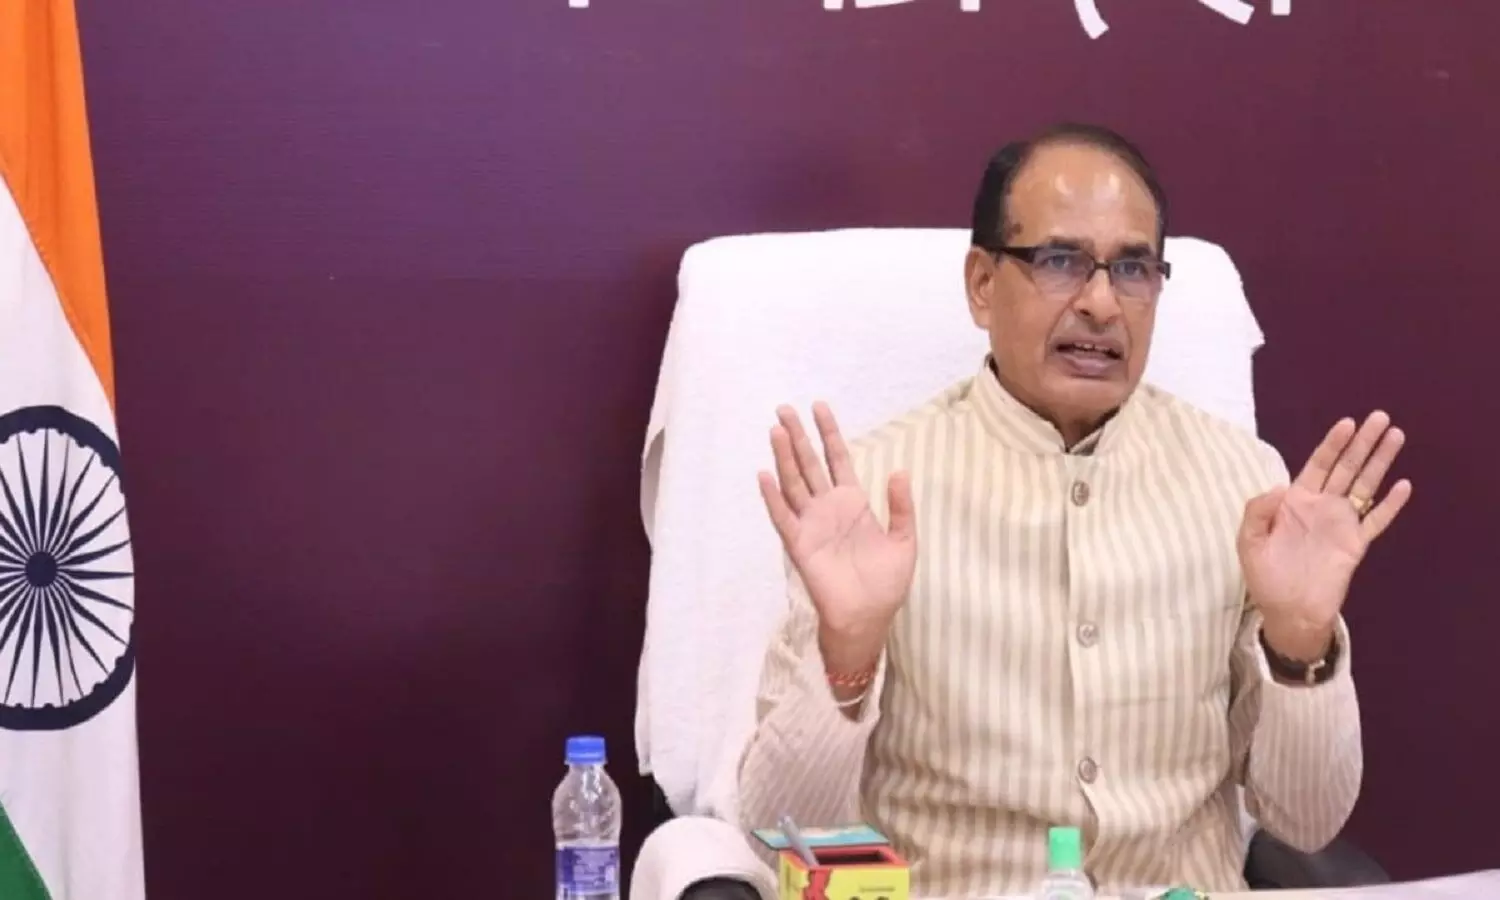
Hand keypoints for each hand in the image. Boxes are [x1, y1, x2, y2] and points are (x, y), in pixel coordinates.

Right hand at [757, 403, 916, 674]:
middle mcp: (827, 508)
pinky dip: (773, 497)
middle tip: (784, 409)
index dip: (829, 434)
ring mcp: (811, 524)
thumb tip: (899, 471)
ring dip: (784, 458)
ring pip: (793, 483)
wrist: (868, 618)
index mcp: (853, 503)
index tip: (819, 407)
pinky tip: (766, 476)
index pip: (837, 459)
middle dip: (798, 437)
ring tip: (776, 430)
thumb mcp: (905, 541)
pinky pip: (783, 517)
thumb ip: (902, 507)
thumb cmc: (886, 584)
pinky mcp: (800, 545)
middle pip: (809, 464)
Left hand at [1238, 411, 1412, 660]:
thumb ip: (1258, 511)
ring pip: (1365, 486)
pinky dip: (1390, 505)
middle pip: (1346, 468)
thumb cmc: (1265, 576)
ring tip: (1396, 436)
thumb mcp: (1249, 542)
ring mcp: (1341, 525)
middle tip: (1380, 417)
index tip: (1347, 423)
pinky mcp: (1355, 545)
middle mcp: (1322, 507)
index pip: (1317, 465)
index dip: (1332, 444)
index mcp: (1295, 503)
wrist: (1287, 612)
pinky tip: (1403, 486)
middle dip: (1362, 443)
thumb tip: (1280, 488)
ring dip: (1380, 462)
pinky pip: (1376, 521)